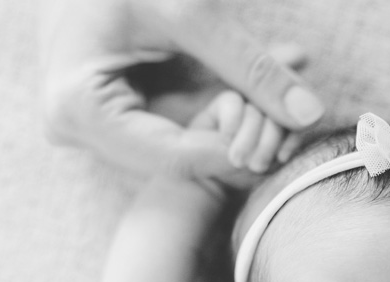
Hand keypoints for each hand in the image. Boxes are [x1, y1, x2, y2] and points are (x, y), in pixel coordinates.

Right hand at [39, 0, 324, 177]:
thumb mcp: (187, 14)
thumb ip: (249, 65)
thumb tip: (310, 114)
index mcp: (80, 111)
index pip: (176, 159)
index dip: (237, 152)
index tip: (290, 136)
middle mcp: (79, 132)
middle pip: (180, 159)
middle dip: (241, 136)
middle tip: (296, 114)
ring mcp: (94, 130)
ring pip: (183, 146)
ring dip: (236, 123)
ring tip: (286, 86)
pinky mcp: (113, 120)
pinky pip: (176, 127)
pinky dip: (219, 109)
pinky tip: (263, 92)